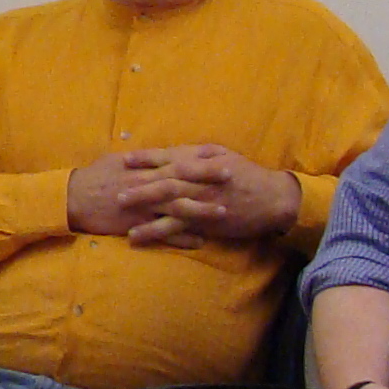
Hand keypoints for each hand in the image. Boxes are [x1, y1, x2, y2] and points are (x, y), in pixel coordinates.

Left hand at [113, 145, 303, 248]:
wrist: (273, 199)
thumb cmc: (247, 174)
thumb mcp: (224, 155)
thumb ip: (197, 153)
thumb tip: (173, 151)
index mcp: (202, 163)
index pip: (169, 159)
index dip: (146, 159)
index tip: (124, 159)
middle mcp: (199, 182)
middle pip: (164, 182)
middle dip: (139, 186)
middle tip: (115, 191)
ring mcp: (201, 204)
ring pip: (167, 206)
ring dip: (143, 210)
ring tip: (121, 214)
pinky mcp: (205, 223)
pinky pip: (177, 229)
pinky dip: (156, 232)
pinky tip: (138, 236)